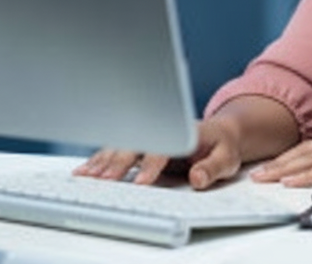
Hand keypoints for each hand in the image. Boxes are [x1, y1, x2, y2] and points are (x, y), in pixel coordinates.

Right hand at [74, 116, 244, 189]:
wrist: (221, 133)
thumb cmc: (224, 146)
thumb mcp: (227, 158)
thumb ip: (212, 168)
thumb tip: (197, 178)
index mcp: (183, 132)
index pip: (163, 147)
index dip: (152, 164)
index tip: (141, 181)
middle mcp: (162, 130)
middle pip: (136, 144)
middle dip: (119, 162)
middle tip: (105, 180)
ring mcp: (150, 136)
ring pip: (122, 146)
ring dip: (103, 160)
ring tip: (87, 176)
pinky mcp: (142, 145)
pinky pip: (117, 151)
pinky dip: (100, 160)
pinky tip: (84, 171)